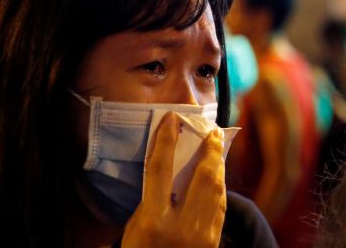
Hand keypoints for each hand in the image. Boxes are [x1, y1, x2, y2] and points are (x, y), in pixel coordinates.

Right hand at [121, 112, 225, 247]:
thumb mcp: (135, 228)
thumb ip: (151, 202)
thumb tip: (167, 175)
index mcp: (154, 219)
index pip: (161, 168)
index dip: (165, 140)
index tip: (171, 119)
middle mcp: (182, 225)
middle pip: (202, 176)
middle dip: (210, 150)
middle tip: (212, 131)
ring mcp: (203, 236)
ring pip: (217, 190)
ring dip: (218, 165)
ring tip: (218, 147)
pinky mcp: (213, 243)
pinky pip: (220, 207)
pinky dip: (220, 187)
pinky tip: (218, 176)